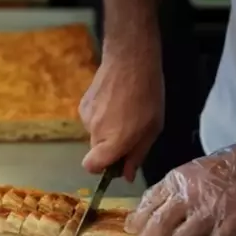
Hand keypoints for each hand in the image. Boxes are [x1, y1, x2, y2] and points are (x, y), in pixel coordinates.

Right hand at [79, 49, 163, 181]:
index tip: (116, 161)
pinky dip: (101, 116)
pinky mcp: (82, 104)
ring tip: (123, 111)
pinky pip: (91, 119)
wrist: (130, 60)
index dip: (101, 168)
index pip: (91, 167)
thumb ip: (137, 155)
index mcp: (113, 141)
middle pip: (96, 151)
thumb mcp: (152, 129)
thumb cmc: (148, 95)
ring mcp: (86, 117)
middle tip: (128, 131)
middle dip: (109, 147)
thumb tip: (127, 176)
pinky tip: (113, 101)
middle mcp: (95, 132)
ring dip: (106, 129)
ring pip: (94, 134)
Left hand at [125, 138, 235, 235]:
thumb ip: (170, 190)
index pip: (146, 205)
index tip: (133, 232)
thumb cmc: (228, 166)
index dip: (136, 223)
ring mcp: (210, 212)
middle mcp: (188, 196)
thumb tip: (146, 213)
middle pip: (156, 230)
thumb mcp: (191, 170)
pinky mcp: (232, 226)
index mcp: (176, 180)